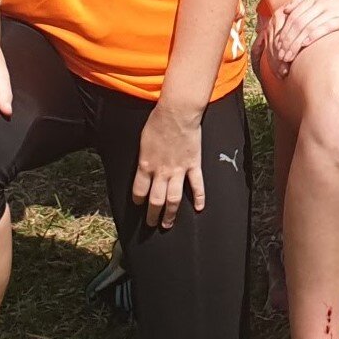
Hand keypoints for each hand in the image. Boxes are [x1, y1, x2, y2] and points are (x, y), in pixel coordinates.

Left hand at [134, 101, 204, 228]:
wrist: (177, 113)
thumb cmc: (158, 123)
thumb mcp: (143, 142)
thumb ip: (144, 158)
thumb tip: (144, 168)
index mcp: (145, 166)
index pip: (139, 192)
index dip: (138, 201)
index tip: (139, 205)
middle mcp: (161, 173)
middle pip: (155, 200)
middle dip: (152, 215)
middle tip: (152, 224)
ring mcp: (179, 170)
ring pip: (174, 198)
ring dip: (171, 214)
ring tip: (168, 224)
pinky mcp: (193, 165)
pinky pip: (196, 185)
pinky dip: (199, 198)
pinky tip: (199, 208)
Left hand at [270, 0, 338, 68]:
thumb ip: (306, 2)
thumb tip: (286, 10)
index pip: (293, 14)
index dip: (283, 31)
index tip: (277, 46)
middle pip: (298, 21)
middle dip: (287, 40)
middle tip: (281, 55)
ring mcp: (334, 8)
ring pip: (307, 27)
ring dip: (295, 44)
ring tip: (289, 56)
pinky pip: (323, 28)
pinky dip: (311, 38)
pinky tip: (304, 47)